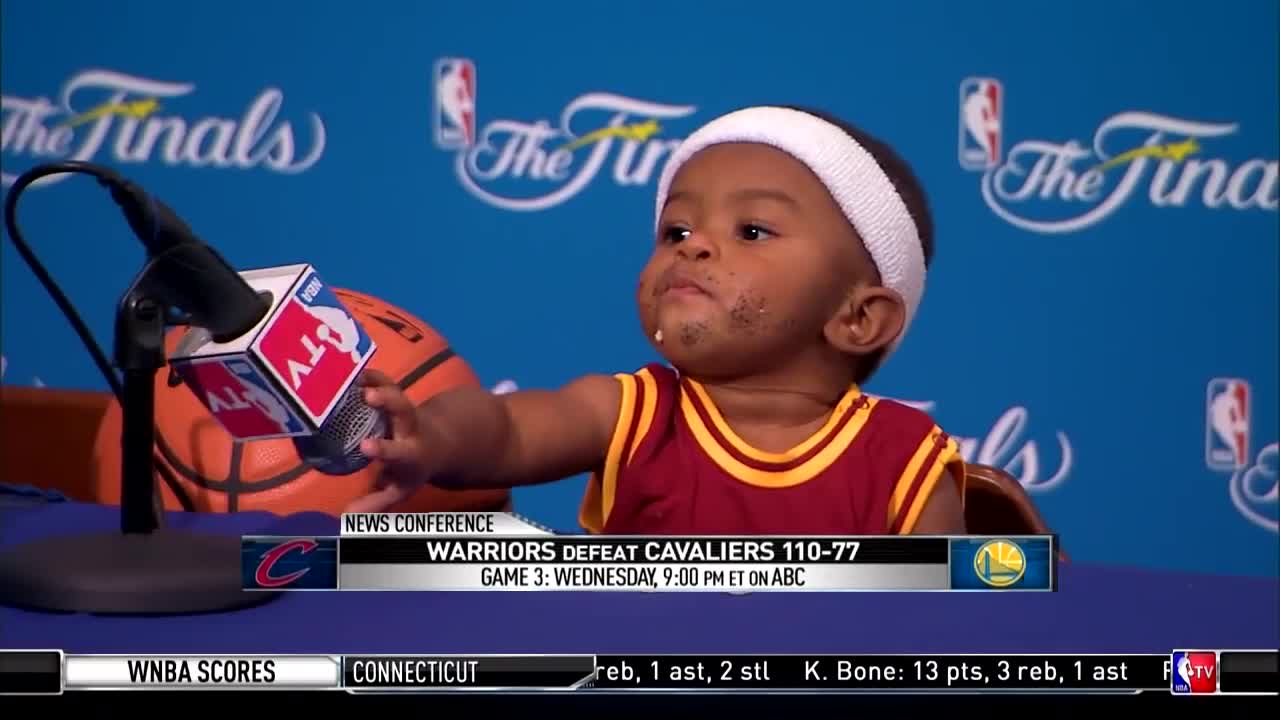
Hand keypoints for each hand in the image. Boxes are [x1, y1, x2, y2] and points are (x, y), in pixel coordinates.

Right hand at [344, 370, 433, 512]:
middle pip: (403, 412)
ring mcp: (405, 410)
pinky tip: (351, 369)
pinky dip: (371, 375)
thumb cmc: (411, 469)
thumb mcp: (399, 488)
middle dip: (388, 403)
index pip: (397, 453)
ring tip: (356, 377)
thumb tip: (346, 516)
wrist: (439, 444)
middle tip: (368, 395)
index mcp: (409, 453)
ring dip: (379, 384)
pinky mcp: (398, 395)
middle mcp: (409, 428)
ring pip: (396, 393)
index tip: (365, 445)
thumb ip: (376, 503)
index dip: (383, 449)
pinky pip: (386, 381)